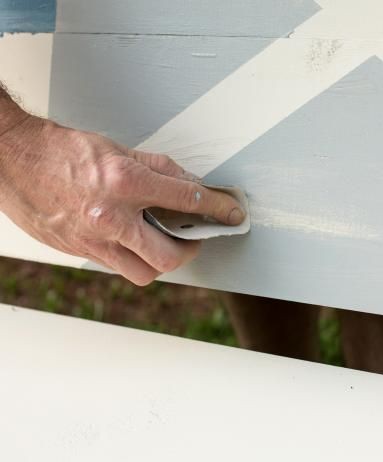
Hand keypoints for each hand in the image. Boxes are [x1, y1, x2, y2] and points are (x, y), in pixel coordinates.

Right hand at [0, 115, 244, 284]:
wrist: (11, 159)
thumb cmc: (60, 150)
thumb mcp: (117, 149)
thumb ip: (158, 168)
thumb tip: (189, 183)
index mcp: (125, 183)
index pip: (188, 200)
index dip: (218, 208)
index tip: (231, 213)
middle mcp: (111, 218)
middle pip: (169, 256)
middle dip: (192, 249)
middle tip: (195, 236)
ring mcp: (93, 241)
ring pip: (144, 272)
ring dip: (162, 260)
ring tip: (165, 242)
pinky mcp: (78, 251)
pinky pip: (118, 266)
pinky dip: (133, 257)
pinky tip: (134, 240)